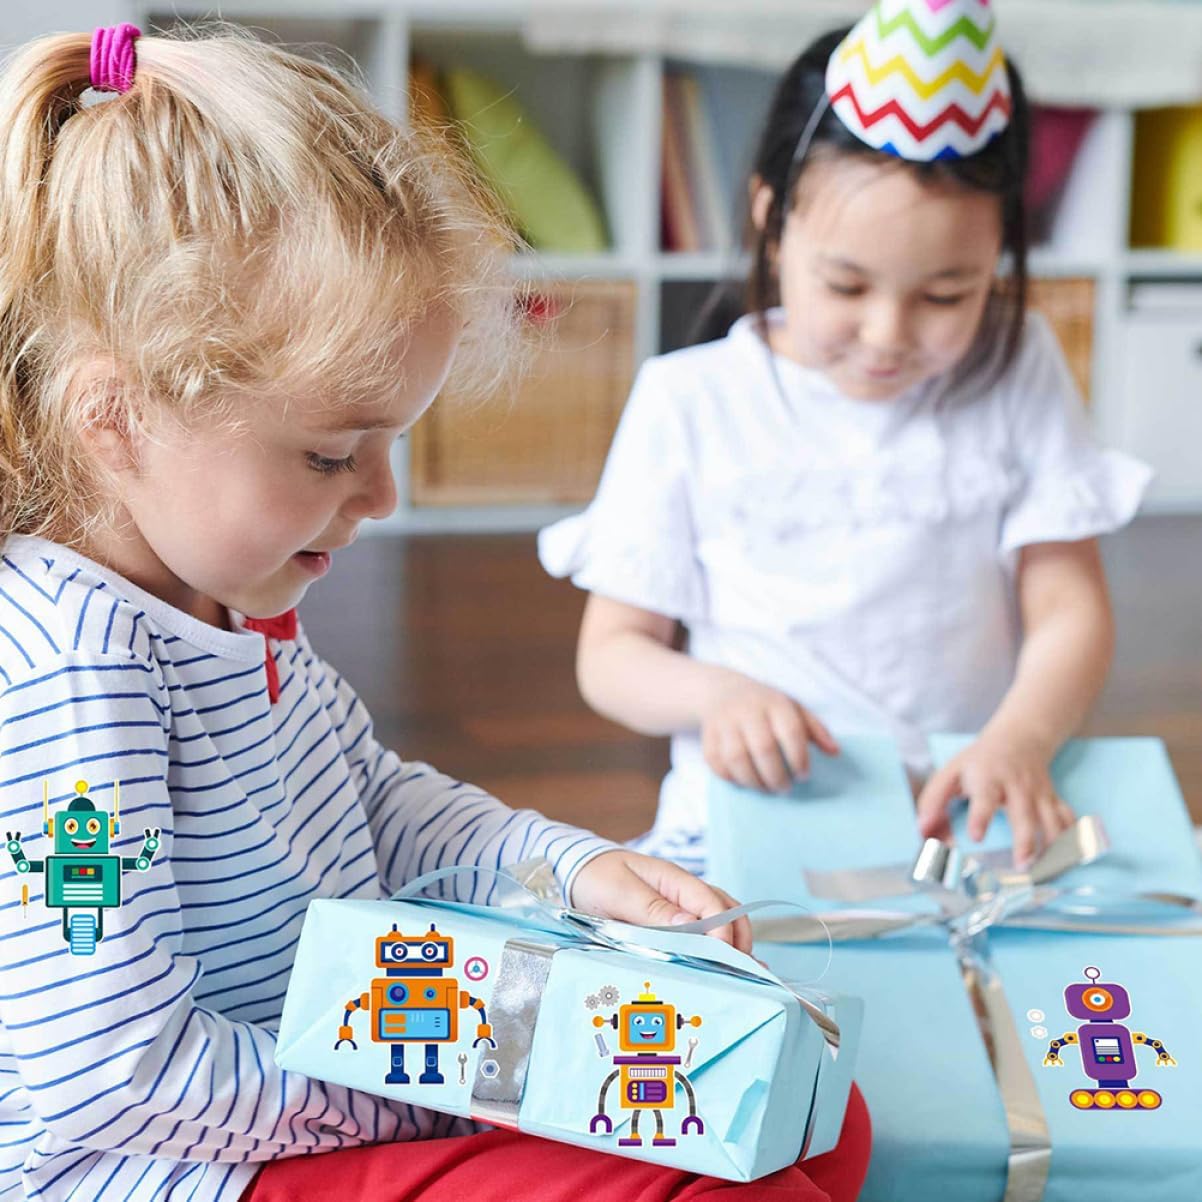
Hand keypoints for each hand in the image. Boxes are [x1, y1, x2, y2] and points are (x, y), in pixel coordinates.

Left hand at [570, 850, 752, 954]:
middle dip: (738, 939)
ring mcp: (679, 905)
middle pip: (726, 911)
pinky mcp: (669, 921)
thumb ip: (653, 908)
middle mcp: (683, 892)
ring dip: (731, 945)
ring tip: (739, 976)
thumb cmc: (596, 877)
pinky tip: (719, 970)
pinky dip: (712, 949)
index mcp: (673, 879)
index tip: (723, 956)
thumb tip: (690, 923)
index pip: (711, 903)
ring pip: (719, 921)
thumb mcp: (619, 892)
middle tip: (741, 972)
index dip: (722, 930)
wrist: (577, 870)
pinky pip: (698, 933)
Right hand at [700, 673, 837, 792]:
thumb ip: (816, 730)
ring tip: (767, 788)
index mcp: (773, 702)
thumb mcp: (794, 709)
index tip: (804, 775)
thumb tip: (834, 752)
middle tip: (785, 788)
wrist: (722, 692)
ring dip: (754, 781)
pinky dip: (732, 778)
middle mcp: (746, 710)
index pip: (790, 732)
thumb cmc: (766, 706)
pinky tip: (746, 782)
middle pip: (762, 748)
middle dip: (776, 776)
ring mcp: (723, 723)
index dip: (799, 758)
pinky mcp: (707, 736)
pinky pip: (717, 764)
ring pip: (736, 759)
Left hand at [916, 727, 1073, 867]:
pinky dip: (1074, 838)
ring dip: (1052, 846)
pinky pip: (1068, 820)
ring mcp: (1040, 794)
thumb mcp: (951, 772)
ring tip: (1047, 870)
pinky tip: (1072, 858)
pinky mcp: (1054, 800)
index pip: (985, 798)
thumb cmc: (980, 761)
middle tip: (1022, 865)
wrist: (1020, 737)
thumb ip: (933, 800)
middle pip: (1025, 815)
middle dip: (1025, 841)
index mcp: (988, 778)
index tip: (976, 836)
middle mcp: (1017, 786)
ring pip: (1051, 821)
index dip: (981, 817)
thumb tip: (922, 830)